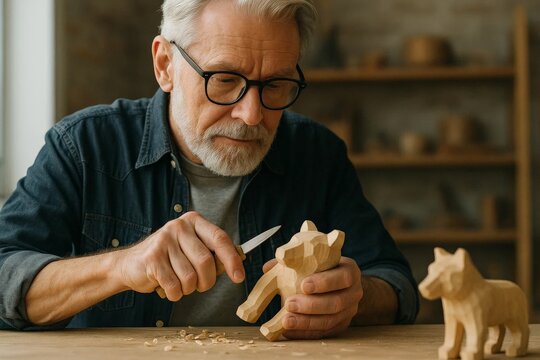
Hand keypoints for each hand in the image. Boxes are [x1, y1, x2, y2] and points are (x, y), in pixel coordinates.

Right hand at [116, 212, 244, 300]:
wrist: (130, 265)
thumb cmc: (168, 259)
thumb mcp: (192, 250)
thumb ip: (213, 254)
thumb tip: (237, 264)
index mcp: (193, 221)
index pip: (220, 239)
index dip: (232, 260)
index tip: (239, 277)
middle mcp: (179, 226)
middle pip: (206, 262)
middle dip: (207, 281)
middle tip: (200, 286)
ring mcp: (164, 241)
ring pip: (191, 277)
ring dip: (188, 289)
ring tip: (179, 283)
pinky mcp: (153, 258)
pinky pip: (175, 286)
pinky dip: (175, 294)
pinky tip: (167, 286)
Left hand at [263, 257, 362, 338]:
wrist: (342, 286)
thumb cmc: (323, 269)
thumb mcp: (314, 260)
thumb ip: (293, 261)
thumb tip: (268, 267)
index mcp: (349, 271)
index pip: (343, 277)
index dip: (324, 283)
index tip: (303, 285)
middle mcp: (353, 292)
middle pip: (336, 303)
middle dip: (311, 305)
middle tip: (289, 304)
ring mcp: (349, 311)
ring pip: (330, 320)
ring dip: (306, 322)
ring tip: (286, 321)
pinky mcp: (341, 326)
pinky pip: (324, 333)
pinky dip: (306, 333)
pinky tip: (289, 331)